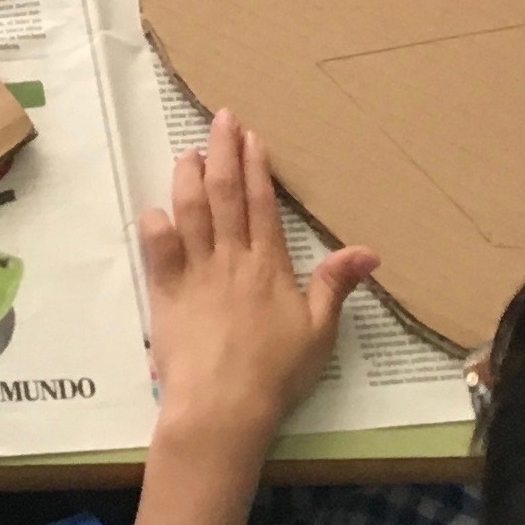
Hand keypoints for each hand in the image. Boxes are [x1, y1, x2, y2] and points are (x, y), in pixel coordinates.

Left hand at [141, 107, 373, 444]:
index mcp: (269, 265)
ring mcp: (195, 271)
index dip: (255, 168)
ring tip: (188, 152)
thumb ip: (336, 285)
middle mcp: (231, 258)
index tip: (251, 137)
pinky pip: (156, 247)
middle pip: (224, 194)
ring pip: (190, 210)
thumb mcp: (319, 332)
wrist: (224, 405)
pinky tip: (154, 207)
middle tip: (220, 119)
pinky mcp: (165, 291)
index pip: (261, 204)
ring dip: (188, 176)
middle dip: (222, 151)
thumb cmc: (276, 372)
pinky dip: (155, 223)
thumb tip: (369, 251)